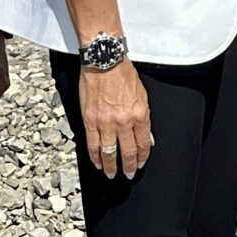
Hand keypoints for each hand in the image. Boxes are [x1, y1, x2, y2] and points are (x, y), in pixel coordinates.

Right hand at [80, 60, 153, 178]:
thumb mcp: (142, 95)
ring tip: (112, 174)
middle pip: (127, 152)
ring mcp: (105, 123)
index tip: (141, 163)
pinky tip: (98, 163)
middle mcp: (123, 122)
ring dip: (111, 166)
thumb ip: (144, 118)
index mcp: (139, 115)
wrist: (104, 62)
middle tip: (129, 174)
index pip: (143, 143)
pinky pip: (92, 144)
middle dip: (129, 166)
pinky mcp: (90, 121)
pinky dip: (95, 157)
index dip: (142, 156)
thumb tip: (147, 137)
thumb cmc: (123, 75)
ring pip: (109, 152)